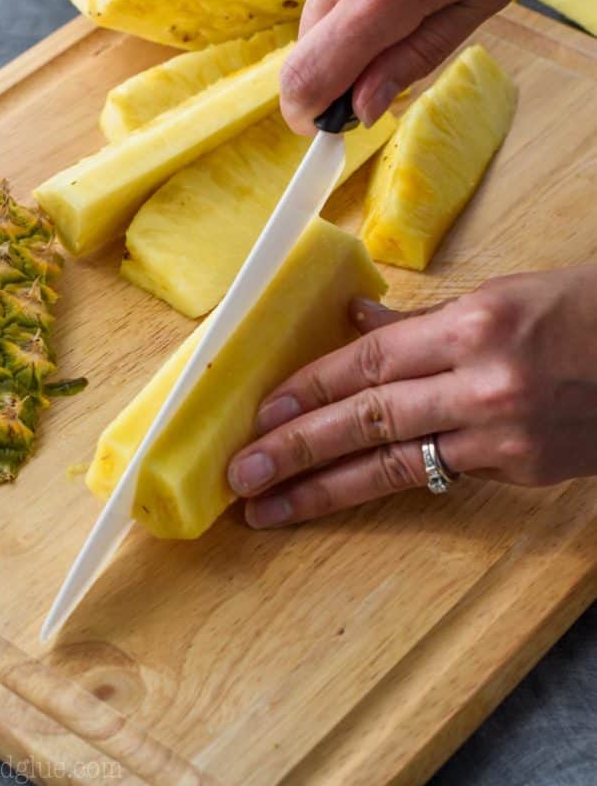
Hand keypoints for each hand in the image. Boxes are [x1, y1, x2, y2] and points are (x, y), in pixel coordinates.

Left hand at [228, 267, 596, 527]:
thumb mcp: (500, 296)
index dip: (308, 389)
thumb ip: (422, 320)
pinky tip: (343, 491)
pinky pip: (438, 473)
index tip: (261, 413)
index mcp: (474, 326)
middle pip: (369, 419)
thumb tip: (355, 322)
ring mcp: (503, 435)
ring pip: (394, 464)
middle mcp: (483, 383)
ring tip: (272, 507)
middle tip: (241, 473)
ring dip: (325, 488)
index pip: (368, 362)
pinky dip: (385, 481)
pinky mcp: (520, 469)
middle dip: (297, 448)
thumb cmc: (579, 312)